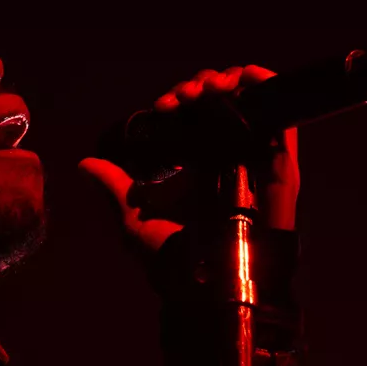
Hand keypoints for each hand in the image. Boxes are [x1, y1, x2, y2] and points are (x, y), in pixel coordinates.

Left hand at [80, 65, 302, 252]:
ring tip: (204, 90)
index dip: (178, 99)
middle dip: (196, 88)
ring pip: (247, 100)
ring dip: (226, 81)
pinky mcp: (280, 163)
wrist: (212, 288)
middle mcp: (227, 157)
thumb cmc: (177, 263)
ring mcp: (254, 157)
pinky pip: (281, 115)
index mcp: (197, 166)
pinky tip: (244, 77)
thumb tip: (85, 165)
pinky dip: (265, 86)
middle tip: (179, 100)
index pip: (192, 115)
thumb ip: (115, 191)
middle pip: (219, 102)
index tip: (161, 108)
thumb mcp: (135, 222)